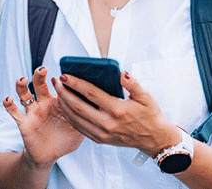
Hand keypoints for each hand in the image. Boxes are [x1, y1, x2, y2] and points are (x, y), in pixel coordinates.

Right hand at [3, 67, 84, 167]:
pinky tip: (8, 99)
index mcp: (58, 101)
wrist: (50, 155)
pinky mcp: (24, 122)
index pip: (58, 86)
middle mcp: (44, 102)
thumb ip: (86, 117)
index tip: (64, 75)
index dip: (60, 80)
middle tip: (43, 70)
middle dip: (39, 74)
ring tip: (22, 80)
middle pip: (39, 83)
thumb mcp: (79, 128)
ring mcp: (33, 111)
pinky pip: (14, 112)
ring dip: (21, 85)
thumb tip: (99, 107)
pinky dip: (9, 104)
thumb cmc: (66, 139)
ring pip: (24, 94)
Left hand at [53, 70, 179, 157]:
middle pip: (78, 106)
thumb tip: (121, 73)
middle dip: (64, 92)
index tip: (65, 75)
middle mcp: (107, 123)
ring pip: (76, 118)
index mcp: (117, 110)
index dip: (76, 83)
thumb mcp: (146, 96)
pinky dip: (70, 117)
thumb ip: (133, 84)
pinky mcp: (100, 140)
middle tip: (57, 81)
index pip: (91, 93)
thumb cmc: (150, 115)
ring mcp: (102, 133)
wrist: (155, 139)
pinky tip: (65, 107)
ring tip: (58, 92)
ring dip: (64, 104)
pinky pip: (80, 128)